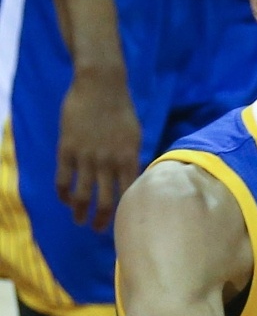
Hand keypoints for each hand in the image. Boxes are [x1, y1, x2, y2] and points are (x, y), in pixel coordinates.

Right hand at [56, 67, 141, 229]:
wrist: (101, 85)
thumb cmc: (121, 109)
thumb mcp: (136, 136)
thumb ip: (133, 159)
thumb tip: (134, 178)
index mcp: (128, 160)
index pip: (128, 196)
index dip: (125, 213)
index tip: (122, 224)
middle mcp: (108, 163)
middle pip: (105, 202)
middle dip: (101, 221)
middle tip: (98, 230)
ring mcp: (86, 157)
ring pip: (81, 195)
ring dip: (79, 212)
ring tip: (78, 220)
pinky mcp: (67, 149)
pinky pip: (62, 179)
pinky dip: (62, 193)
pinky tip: (64, 199)